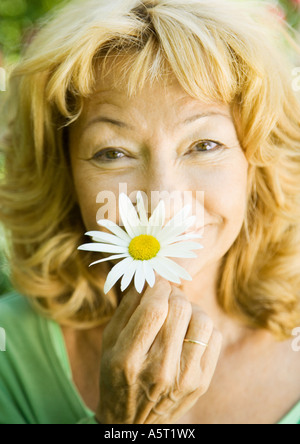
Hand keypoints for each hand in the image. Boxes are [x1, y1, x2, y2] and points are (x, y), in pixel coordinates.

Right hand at [96, 278, 221, 423]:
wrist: (133, 421)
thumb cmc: (116, 375)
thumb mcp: (109, 341)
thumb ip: (127, 307)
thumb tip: (147, 277)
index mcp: (129, 359)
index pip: (154, 308)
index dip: (159, 286)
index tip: (158, 282)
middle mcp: (159, 370)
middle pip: (180, 310)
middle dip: (174, 293)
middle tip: (167, 294)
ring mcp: (185, 378)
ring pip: (202, 319)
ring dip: (191, 308)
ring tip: (179, 313)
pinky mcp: (202, 383)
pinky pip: (215, 336)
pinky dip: (203, 326)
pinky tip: (189, 331)